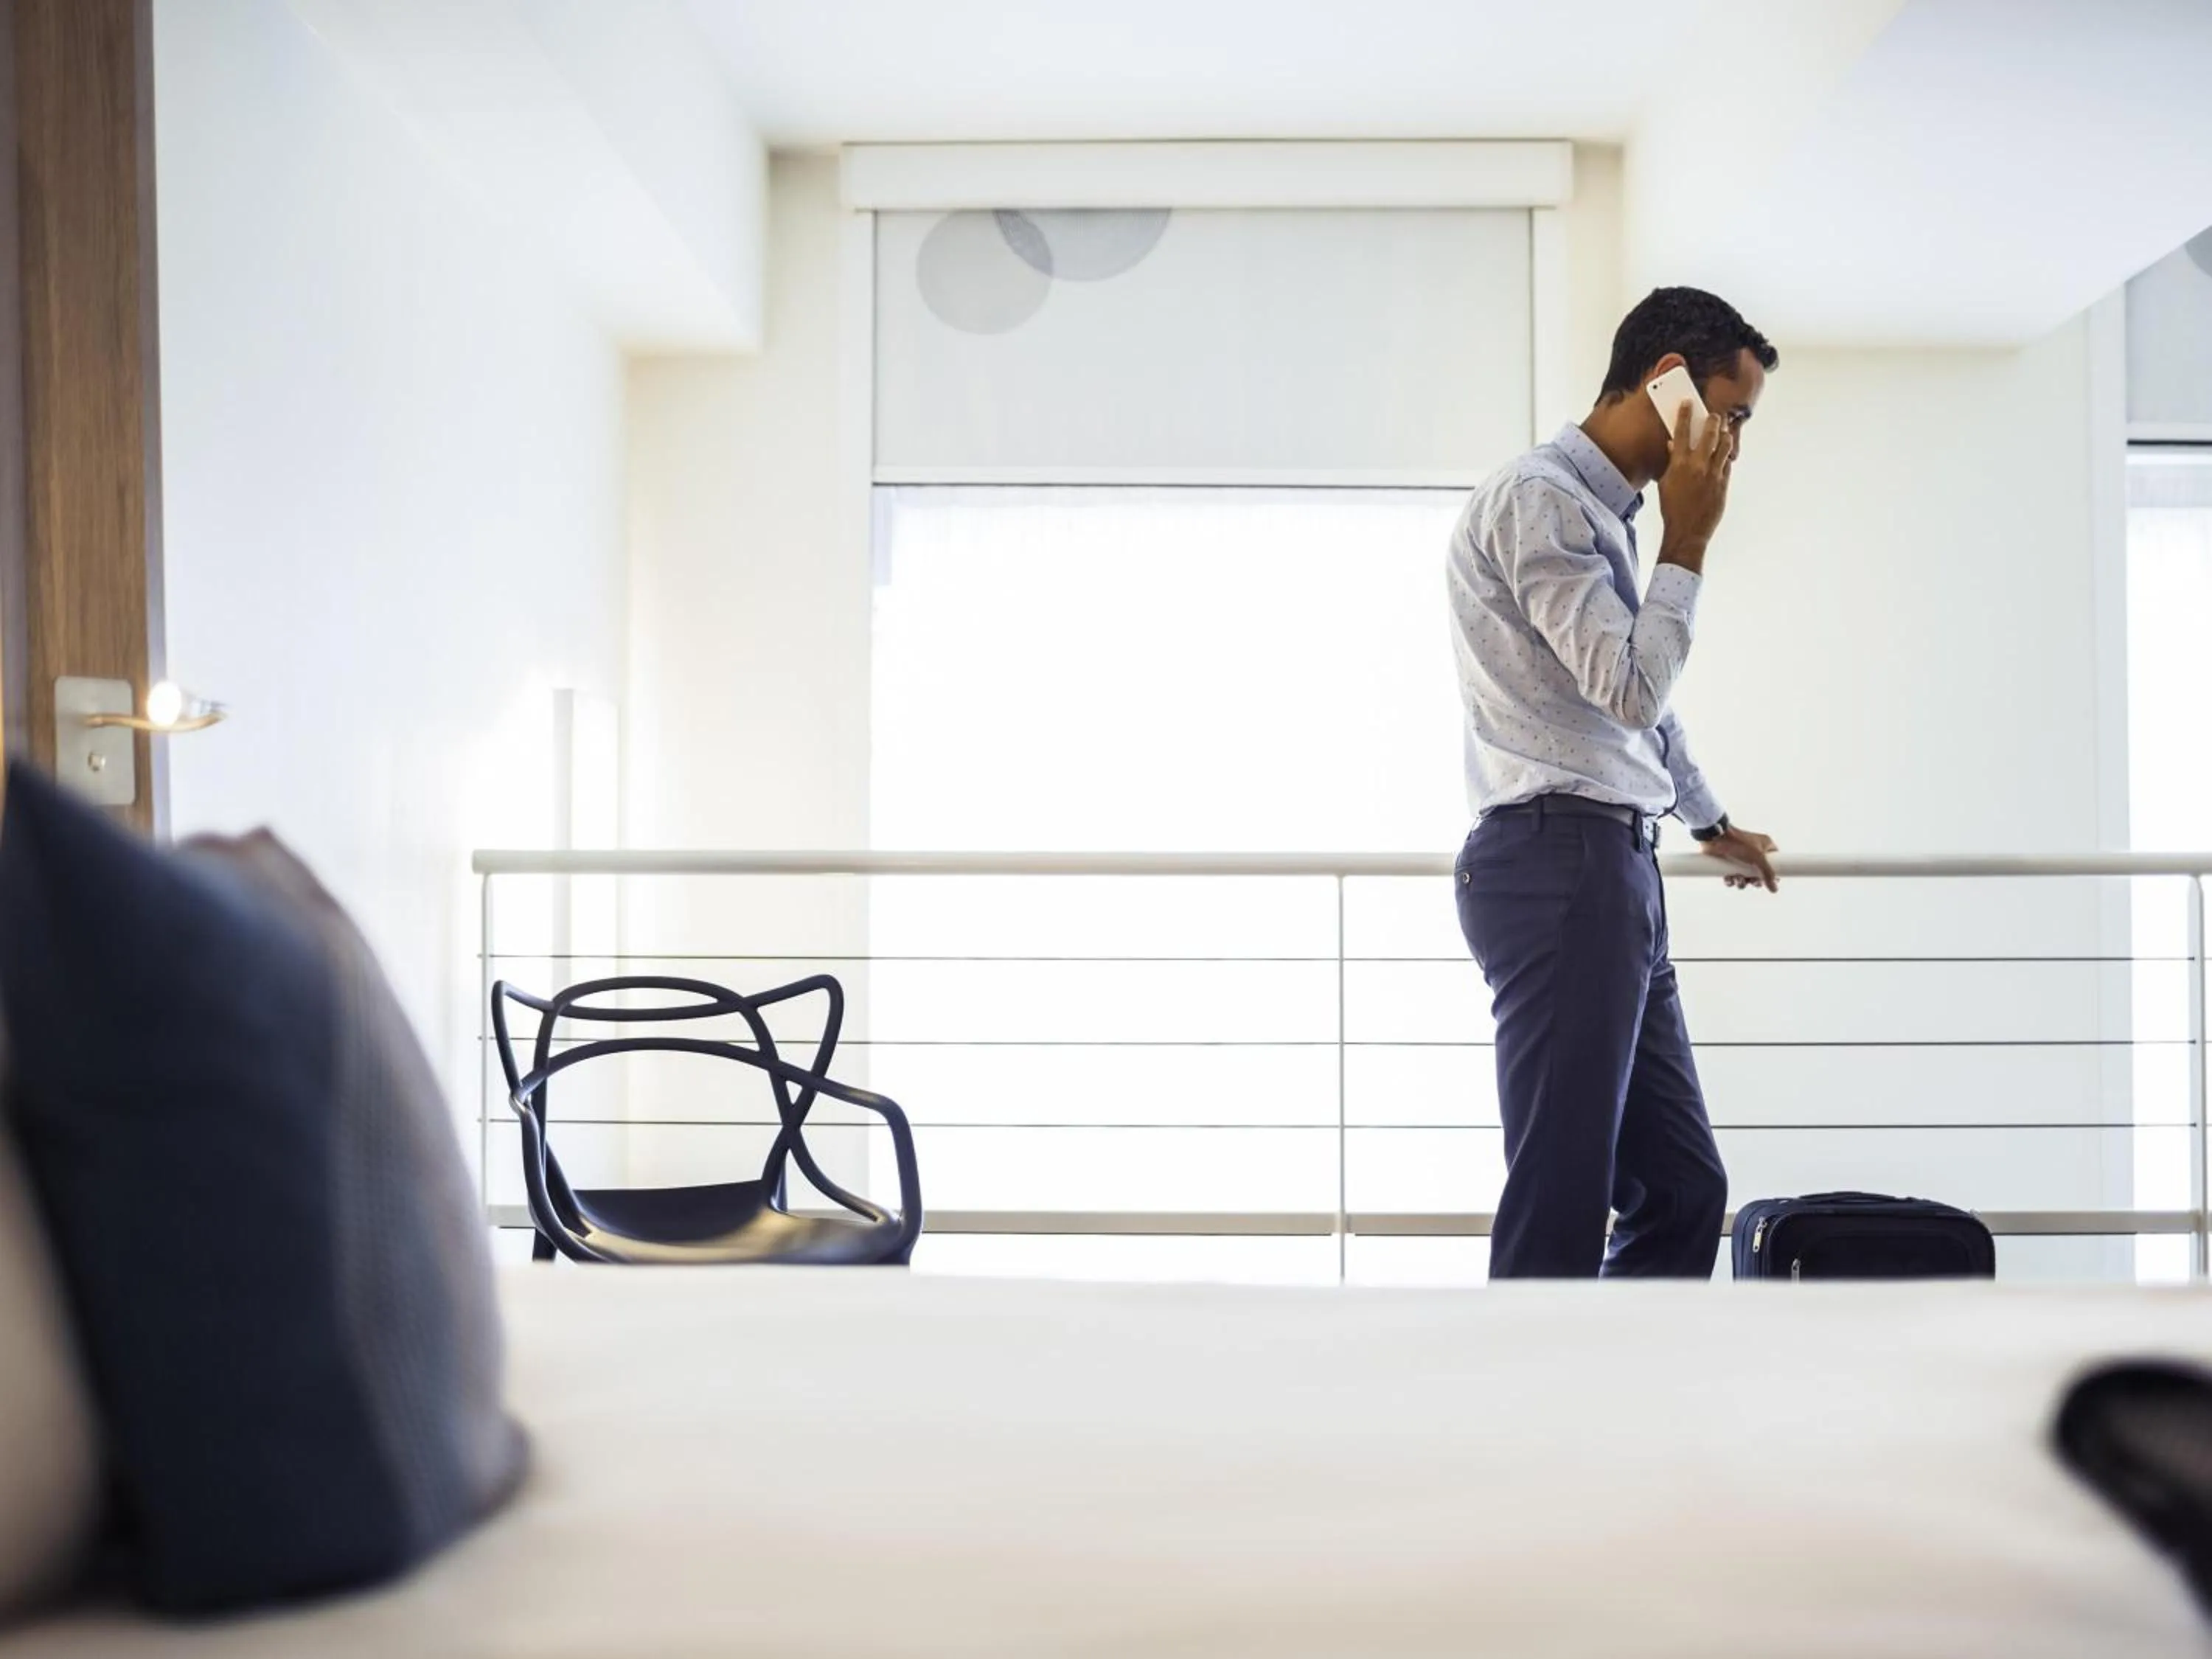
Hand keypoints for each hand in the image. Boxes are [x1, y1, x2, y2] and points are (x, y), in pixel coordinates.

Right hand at [1656, 402, 1734, 570]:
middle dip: (1713, 420)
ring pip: (1725, 446)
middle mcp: (1698, 466)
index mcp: (1679, 464)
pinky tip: (1724, 454)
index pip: (1681, 432)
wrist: (1687, 530)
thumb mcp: (1666, 483)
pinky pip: (1727, 464)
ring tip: (1725, 431)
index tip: (1688, 403)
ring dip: (1725, 435)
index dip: (1685, 415)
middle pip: (1709, 434)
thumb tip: (1673, 446)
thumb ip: (1671, 462)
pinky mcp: (1724, 483)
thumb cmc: (1672, 508)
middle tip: (1715, 415)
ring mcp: (1713, 474)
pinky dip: (1725, 457)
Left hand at [1701, 824, 1777, 891]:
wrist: (1715, 837)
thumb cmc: (1739, 843)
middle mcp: (1753, 851)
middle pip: (1758, 872)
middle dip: (1755, 880)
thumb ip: (1768, 874)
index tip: (1771, 882)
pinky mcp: (1727, 861)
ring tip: (1738, 879)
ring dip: (1742, 882)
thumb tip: (1775, 889)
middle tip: (1753, 882)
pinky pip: (1732, 875)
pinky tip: (1729, 879)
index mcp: (1764, 845)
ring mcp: (1740, 856)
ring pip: (1745, 875)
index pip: (1775, 860)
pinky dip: (1731, 880)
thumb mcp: (1758, 858)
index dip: (1773, 872)